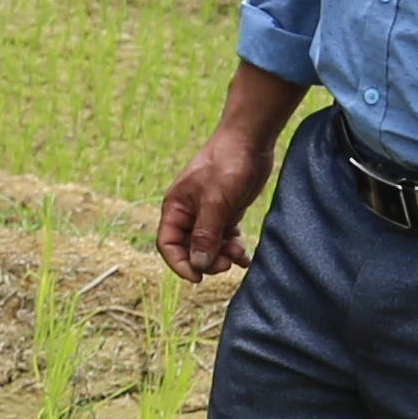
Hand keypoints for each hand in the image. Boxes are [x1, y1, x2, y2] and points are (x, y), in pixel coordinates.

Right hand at [155, 121, 283, 281]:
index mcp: (176, 208)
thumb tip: (198, 264)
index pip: (168, 244)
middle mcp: (188, 213)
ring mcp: (208, 213)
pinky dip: (233, 248)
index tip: (198, 278)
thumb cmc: (227, 164)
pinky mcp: (226, 211)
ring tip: (240, 255)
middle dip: (207, 260)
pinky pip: (224, 238)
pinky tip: (245, 254)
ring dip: (222, 256)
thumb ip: (205, 234)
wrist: (249, 140)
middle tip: (227, 264)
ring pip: (209, 246)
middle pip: (189, 249)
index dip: (180, 264)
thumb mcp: (216, 202)